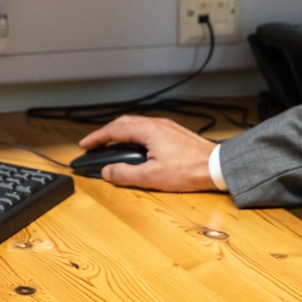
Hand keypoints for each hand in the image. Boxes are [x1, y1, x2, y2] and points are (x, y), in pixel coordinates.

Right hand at [77, 115, 220, 191]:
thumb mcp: (152, 177)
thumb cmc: (189, 170)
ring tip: (111, 146)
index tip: (84, 145)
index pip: (114, 131)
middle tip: (94, 145)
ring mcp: (167, 127)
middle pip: (123, 123)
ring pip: (136, 125)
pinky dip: (134, 136)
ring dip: (120, 134)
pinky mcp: (174, 134)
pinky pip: (147, 130)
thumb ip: (126, 174)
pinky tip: (136, 147)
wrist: (217, 166)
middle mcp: (157, 124)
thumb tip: (108, 172)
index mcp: (148, 131)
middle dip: (106, 134)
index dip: (96, 138)